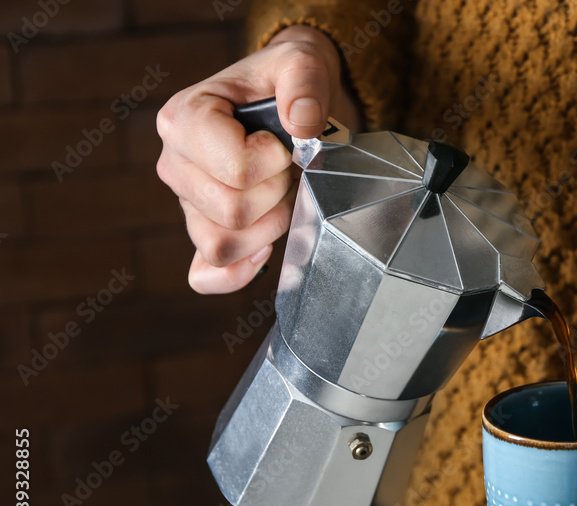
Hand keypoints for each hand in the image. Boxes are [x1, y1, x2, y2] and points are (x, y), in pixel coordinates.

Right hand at [156, 25, 362, 293]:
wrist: (289, 99)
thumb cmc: (285, 82)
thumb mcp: (300, 63)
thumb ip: (303, 82)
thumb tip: (302, 124)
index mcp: (184, 119)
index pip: (234, 171)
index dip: (273, 163)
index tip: (284, 144)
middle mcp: (176, 165)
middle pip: (231, 213)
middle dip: (277, 194)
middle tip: (288, 169)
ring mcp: (187, 203)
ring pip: (224, 244)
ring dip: (268, 226)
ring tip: (282, 193)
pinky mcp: (204, 231)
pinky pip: (206, 274)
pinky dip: (236, 273)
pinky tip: (265, 252)